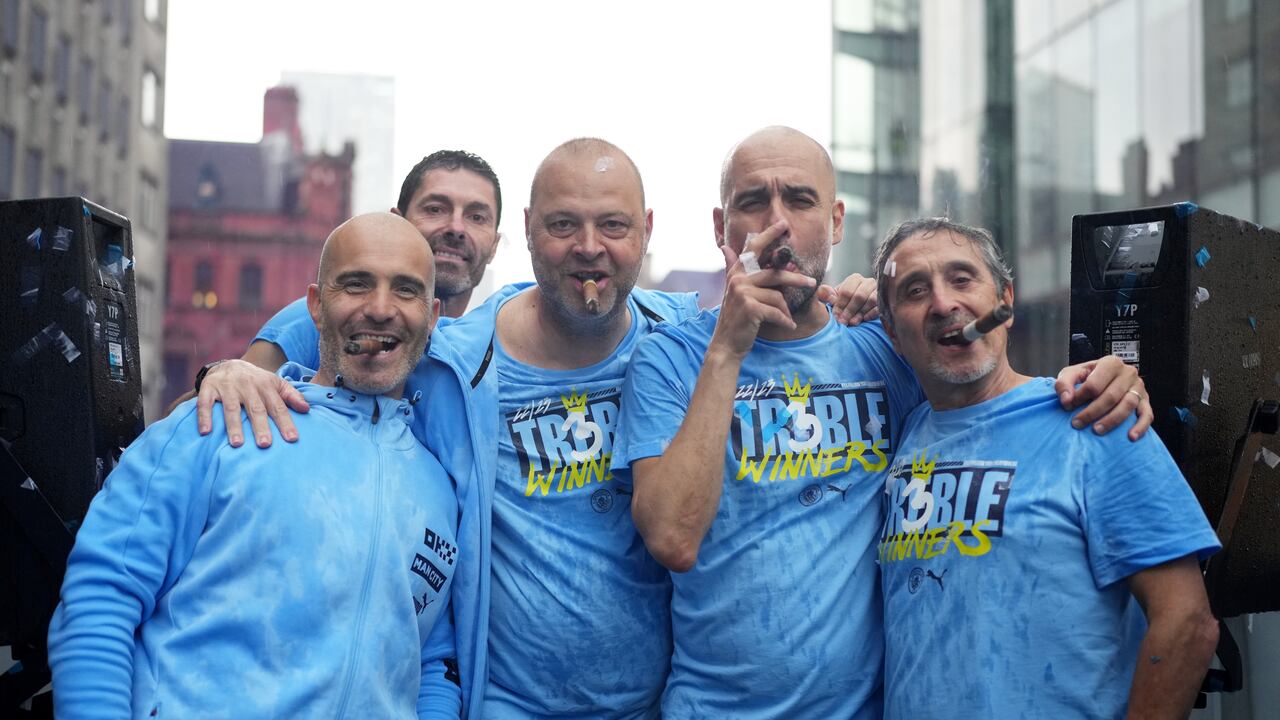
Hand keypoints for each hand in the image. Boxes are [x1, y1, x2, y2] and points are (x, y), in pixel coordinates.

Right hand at [196, 359, 309, 446]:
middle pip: (255, 409)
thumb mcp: (275, 384)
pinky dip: (205, 417)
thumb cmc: (256, 381)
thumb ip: (291, 396)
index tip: (292, 439)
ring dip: (234, 426)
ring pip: (231, 408)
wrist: (228, 364)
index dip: (285, 422)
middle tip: (265, 445)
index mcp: (266, 385)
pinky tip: (206, 432)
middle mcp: (247, 386)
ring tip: (237, 444)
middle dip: (260, 427)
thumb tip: (307, 409)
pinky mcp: (209, 389)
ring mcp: (227, 387)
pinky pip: (205, 404)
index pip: (278, 407)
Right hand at [711, 221, 816, 358]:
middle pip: (775, 273)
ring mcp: (742, 292)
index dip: (769, 234)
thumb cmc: (736, 318)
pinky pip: (776, 311)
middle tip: (811, 282)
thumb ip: (733, 268)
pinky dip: (785, 320)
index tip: (783, 224)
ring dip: (786, 309)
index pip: (754, 247)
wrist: (727, 344)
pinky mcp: (750, 307)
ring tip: (790, 318)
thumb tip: (726, 247)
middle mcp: (737, 279)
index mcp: (736, 272)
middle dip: (796, 278)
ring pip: (778, 294)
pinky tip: (788, 326)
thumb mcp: (735, 291)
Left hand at [817, 273, 878, 325]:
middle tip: (843, 321)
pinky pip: (880, 306)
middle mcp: (868, 282)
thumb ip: (826, 294)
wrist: (858, 310)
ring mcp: (878, 290)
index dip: (840, 304)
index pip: (846, 290)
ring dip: (861, 312)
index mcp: (854, 279)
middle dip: (850, 310)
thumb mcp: (833, 298)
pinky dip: (872, 313)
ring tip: (853, 322)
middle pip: (859, 295)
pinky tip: (864, 319)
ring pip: (871, 300)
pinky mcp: (885, 300)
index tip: (835, 315)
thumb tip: (825, 293)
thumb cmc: (844, 303)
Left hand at [1055, 356, 1151, 440]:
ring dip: (1112, 420)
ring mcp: (1139, 387)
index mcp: (1110, 363)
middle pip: (1111, 396)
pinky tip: (1131, 436)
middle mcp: (1128, 373)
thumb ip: (1064, 383)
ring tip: (1096, 430)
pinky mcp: (1145, 401)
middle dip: (1092, 412)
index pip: (1094, 384)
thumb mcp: (1071, 374)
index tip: (1068, 407)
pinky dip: (1140, 426)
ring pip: (1128, 405)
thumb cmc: (1087, 377)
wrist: (1103, 379)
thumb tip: (1066, 400)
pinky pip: (1147, 415)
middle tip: (1077, 423)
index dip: (1080, 397)